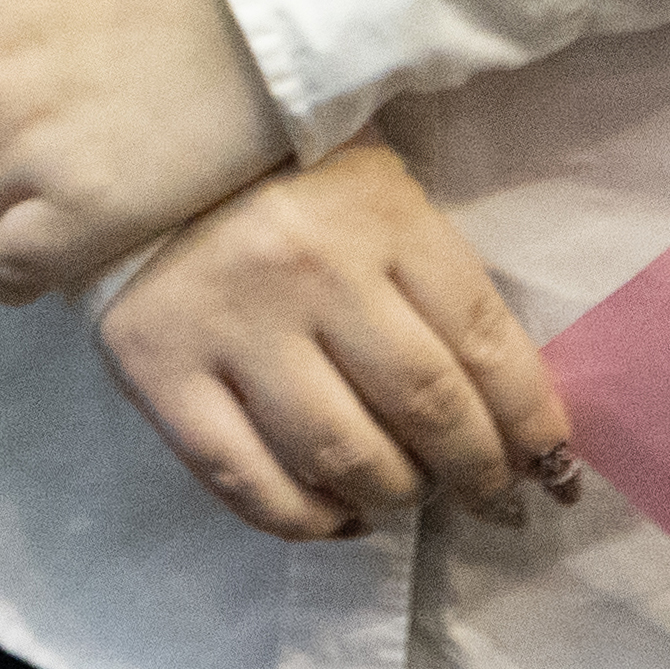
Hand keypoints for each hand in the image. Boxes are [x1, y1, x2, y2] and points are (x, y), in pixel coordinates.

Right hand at [96, 138, 589, 545]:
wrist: (120, 147)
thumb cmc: (273, 170)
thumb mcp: (373, 185)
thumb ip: (434, 275)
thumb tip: (514, 408)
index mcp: (376, 211)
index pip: (485, 341)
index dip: (532, 422)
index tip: (549, 463)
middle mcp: (307, 268)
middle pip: (426, 410)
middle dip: (478, 473)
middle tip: (491, 495)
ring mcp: (229, 323)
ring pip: (345, 458)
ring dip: (397, 498)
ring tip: (406, 495)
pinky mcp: (158, 370)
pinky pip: (248, 483)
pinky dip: (309, 521)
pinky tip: (337, 516)